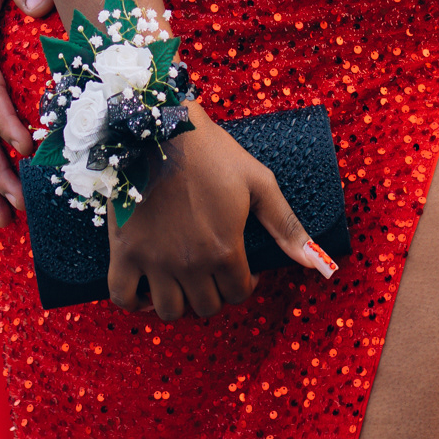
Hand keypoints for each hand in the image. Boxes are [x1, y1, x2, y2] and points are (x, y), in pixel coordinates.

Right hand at [106, 104, 332, 321]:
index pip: (238, 294)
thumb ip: (285, 225)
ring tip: (184, 279)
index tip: (240, 268)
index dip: (244, 283)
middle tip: (212, 269)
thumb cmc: (213, 152)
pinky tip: (146, 287)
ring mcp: (154, 260)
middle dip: (214, 291)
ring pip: (170, 311)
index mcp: (225, 249)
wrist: (162, 127)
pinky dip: (135, 301)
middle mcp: (190, 264)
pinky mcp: (124, 250)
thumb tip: (316, 263)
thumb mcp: (258, 182)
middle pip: (206, 306)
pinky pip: (122, 297)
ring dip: (180, 301)